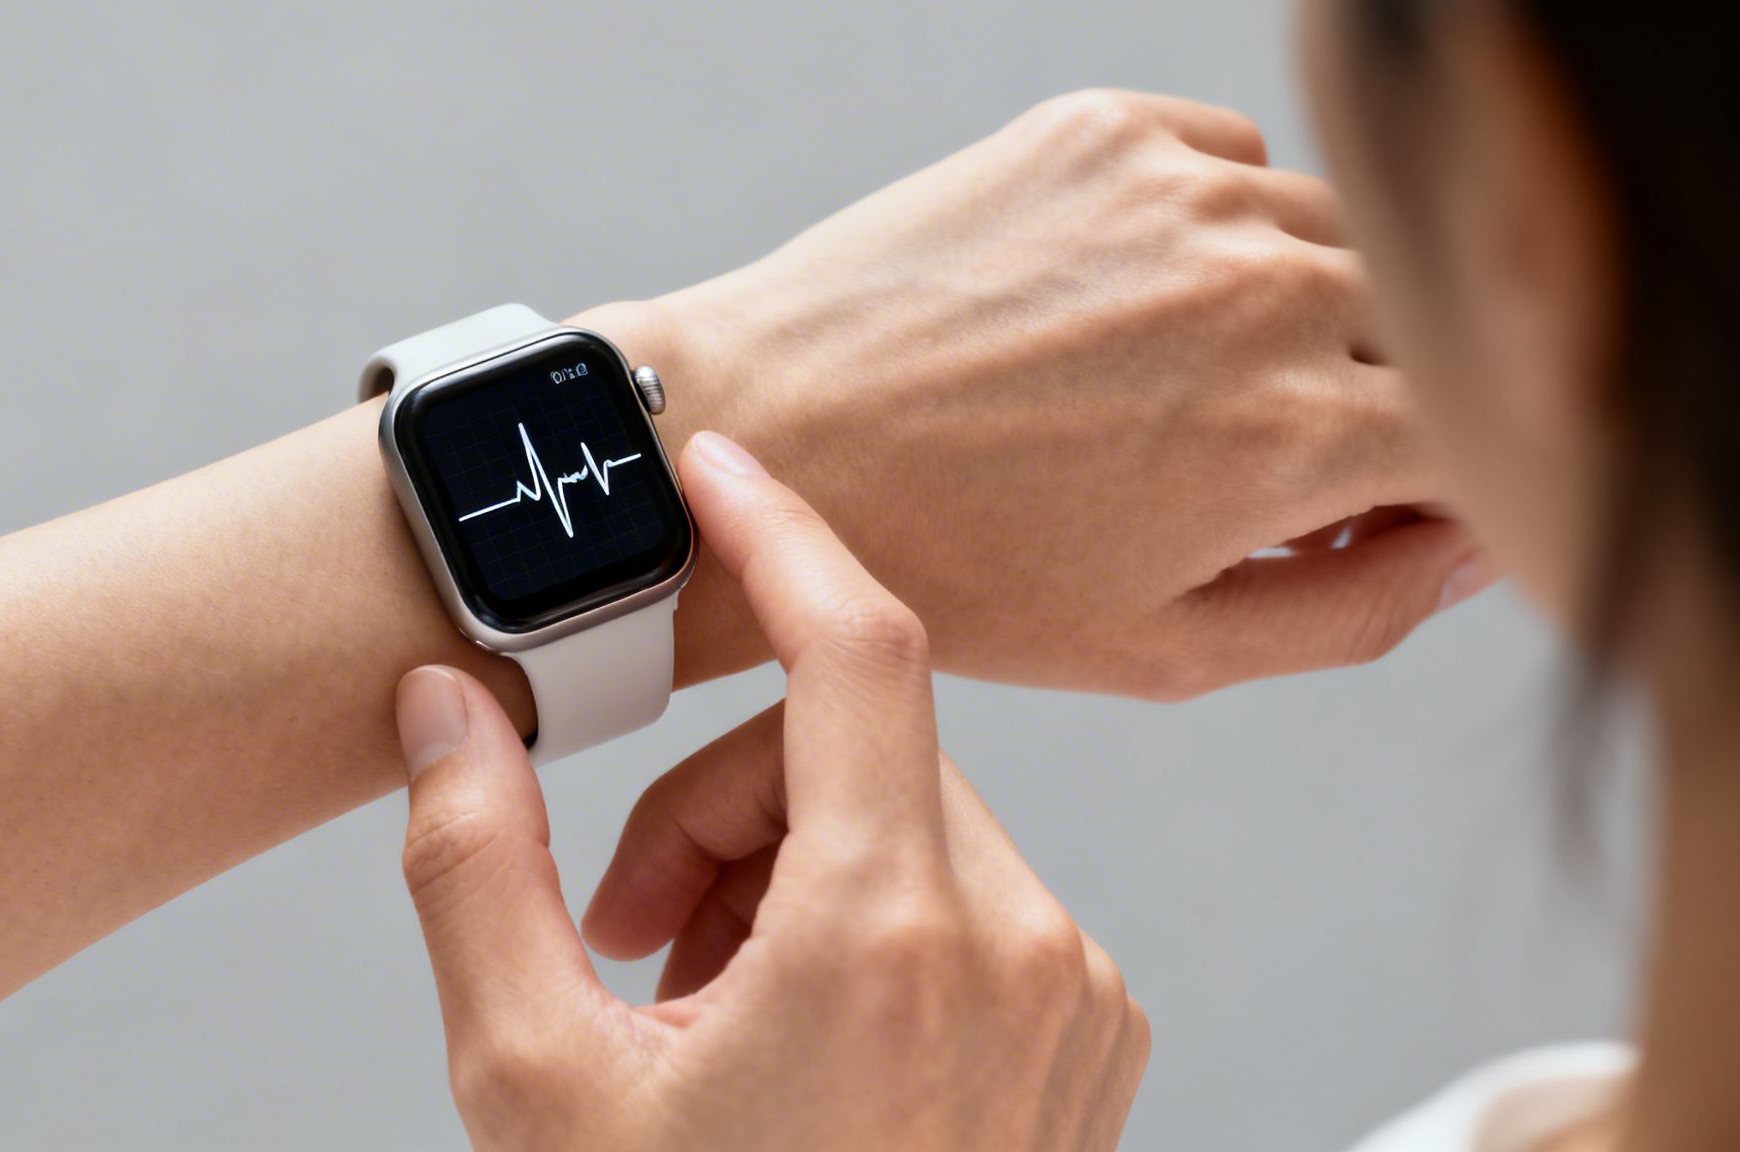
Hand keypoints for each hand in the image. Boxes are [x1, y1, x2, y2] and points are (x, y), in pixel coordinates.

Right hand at [393, 432, 1146, 1150]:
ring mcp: (1072, 999)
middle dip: (718, 803)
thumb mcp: (535, 1081)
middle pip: (852, 747)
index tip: (717, 472)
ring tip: (699, 1004)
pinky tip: (790, 1033)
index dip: (777, 534)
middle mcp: (1021, 950)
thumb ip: (476, 865)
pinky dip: (864, 918)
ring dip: (782, 866)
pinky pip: (966, 896)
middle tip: (627, 931)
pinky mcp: (1084, 1036)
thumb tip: (443, 712)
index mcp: (894, 940)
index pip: (858, 649)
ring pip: (907, 819)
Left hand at [584, 89, 1489, 698]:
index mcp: (1297, 433)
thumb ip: (1359, 604)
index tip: (1365, 510)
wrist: (768, 436)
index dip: (1437, 486)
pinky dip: (1218, 231)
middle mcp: (1264, 292)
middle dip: (1370, 401)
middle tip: (1254, 464)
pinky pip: (1236, 163)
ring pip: (1336, 238)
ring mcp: (1183, 194)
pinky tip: (1129, 303)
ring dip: (1298, 311)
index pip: (1480, 434)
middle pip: (1419, 332)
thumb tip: (1474, 540)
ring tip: (1177, 387)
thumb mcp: (1166, 648)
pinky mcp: (1105, 128)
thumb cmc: (948, 566)